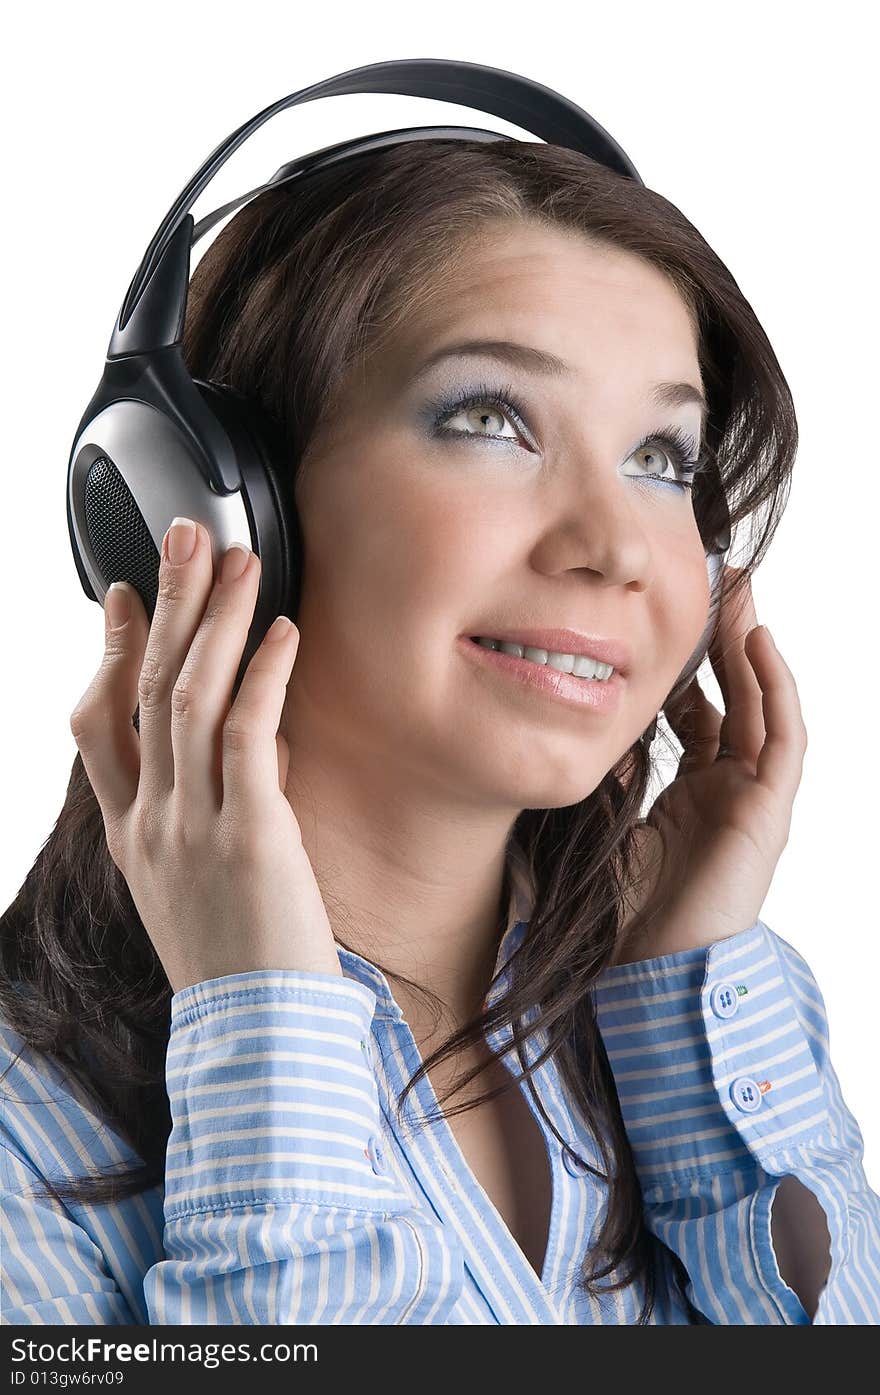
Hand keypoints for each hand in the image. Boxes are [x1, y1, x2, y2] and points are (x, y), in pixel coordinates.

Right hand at [70, 518, 341, 993]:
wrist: (257, 1043)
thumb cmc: (241, 966)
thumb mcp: (204, 885)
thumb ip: (220, 811)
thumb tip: (260, 748)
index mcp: (135, 837)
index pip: (101, 726)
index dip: (110, 653)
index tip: (124, 598)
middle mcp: (153, 823)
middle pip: (145, 690)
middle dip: (167, 606)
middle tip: (185, 538)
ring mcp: (194, 827)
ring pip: (190, 699)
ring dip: (216, 622)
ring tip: (239, 561)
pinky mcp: (251, 836)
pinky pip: (249, 737)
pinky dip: (264, 678)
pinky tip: (283, 634)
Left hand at [611, 565, 806, 964]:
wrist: (652, 967)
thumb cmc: (627, 908)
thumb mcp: (608, 817)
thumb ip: (610, 768)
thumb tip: (589, 718)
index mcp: (690, 792)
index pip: (697, 711)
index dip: (686, 664)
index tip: (666, 615)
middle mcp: (726, 788)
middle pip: (733, 697)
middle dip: (723, 640)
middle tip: (714, 583)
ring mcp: (752, 797)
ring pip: (760, 704)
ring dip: (750, 646)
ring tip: (738, 593)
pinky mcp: (770, 807)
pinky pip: (782, 735)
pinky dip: (774, 687)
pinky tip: (757, 641)